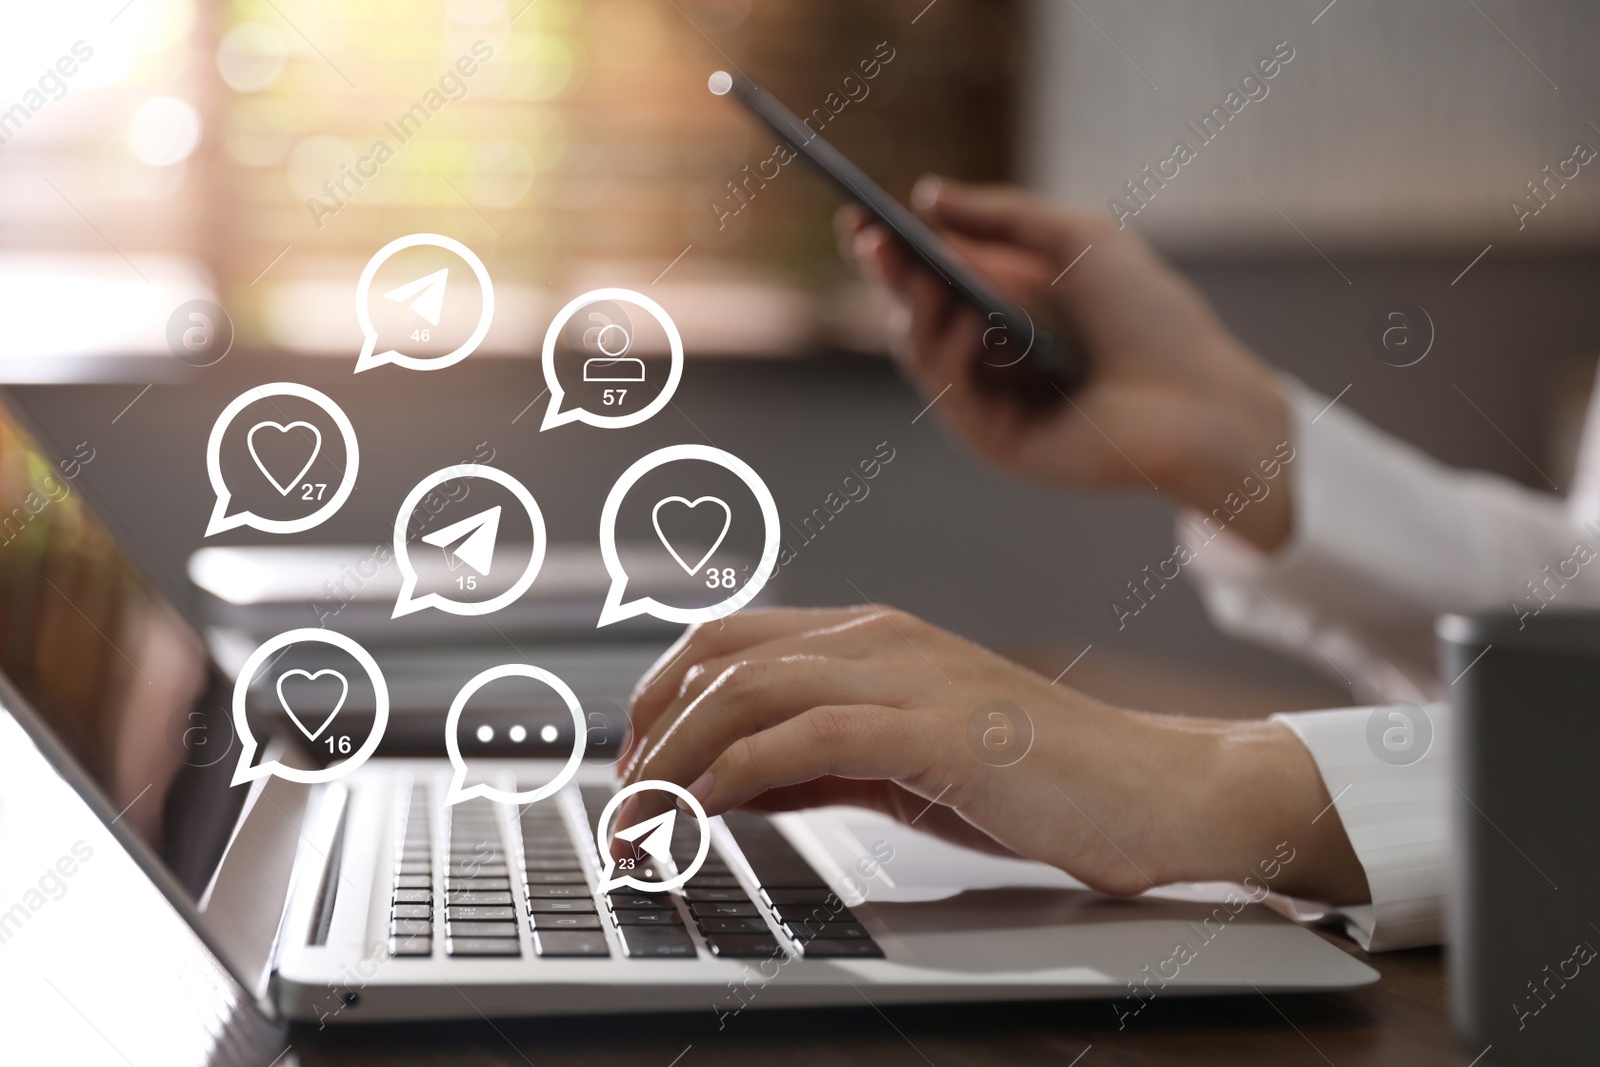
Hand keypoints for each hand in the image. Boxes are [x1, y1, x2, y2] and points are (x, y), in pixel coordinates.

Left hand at [620, 606, 1368, 902]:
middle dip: (649, 730)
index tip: (634, 765)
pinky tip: (708, 809)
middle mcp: (883, 638)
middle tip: (622, 804)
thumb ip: (819, 764)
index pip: (733, 641)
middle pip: (722, 658)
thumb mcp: (904, 767)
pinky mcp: (939, 727)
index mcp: (874, 637)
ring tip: (645, 823)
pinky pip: (807, 736)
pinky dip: (739, 771)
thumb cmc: (1042, 780)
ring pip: (749, 691)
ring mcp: (911, 675)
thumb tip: (726, 784)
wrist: (1158, 791)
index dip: (663, 697)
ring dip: (675, 761)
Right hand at [840, 178, 1292, 551]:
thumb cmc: (1148, 316)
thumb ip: (1003, 215)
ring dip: (915, 309)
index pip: (929, 272)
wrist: (1197, 395)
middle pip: (912, 309)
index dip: (891, 247)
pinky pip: (951, 393)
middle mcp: (986, 350)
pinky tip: (968, 324)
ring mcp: (987, 397)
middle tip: (869, 238)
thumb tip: (925, 194)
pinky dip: (952, 355)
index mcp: (1003, 300)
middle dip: (888, 273)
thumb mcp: (1078, 239)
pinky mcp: (995, 440)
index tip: (858, 213)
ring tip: (920, 274)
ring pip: (921, 350)